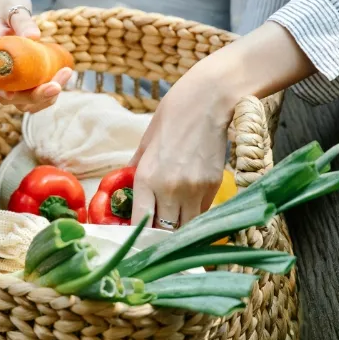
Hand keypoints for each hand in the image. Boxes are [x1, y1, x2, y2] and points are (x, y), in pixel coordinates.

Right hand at [0, 0, 71, 112]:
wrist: (6, 7)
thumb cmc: (6, 4)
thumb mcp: (12, 5)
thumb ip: (21, 19)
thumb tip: (34, 36)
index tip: (10, 94)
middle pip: (7, 97)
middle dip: (34, 96)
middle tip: (57, 85)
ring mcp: (8, 81)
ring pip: (23, 102)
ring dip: (45, 97)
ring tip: (65, 74)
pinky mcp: (21, 83)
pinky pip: (33, 98)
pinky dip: (49, 94)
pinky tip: (63, 76)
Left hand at [130, 64, 230, 228]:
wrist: (209, 100)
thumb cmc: (173, 116)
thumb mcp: (146, 143)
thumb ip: (136, 169)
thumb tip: (125, 188)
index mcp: (147, 178)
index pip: (141, 222)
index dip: (139, 235)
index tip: (137, 238)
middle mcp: (169, 189)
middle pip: (164, 232)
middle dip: (158, 236)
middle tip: (155, 236)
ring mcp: (194, 191)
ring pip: (185, 228)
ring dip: (178, 230)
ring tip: (173, 227)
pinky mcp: (213, 187)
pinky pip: (201, 214)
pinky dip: (194, 216)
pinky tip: (189, 209)